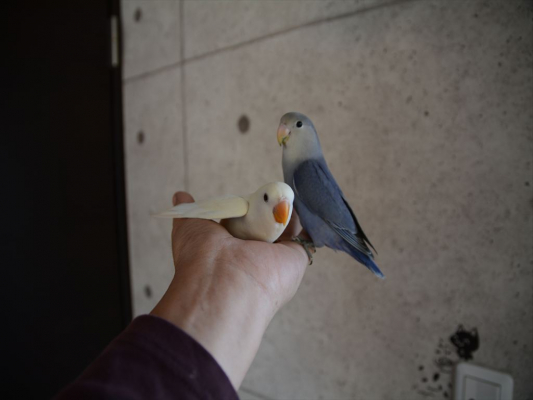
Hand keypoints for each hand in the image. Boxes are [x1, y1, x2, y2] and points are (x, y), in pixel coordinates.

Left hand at [151, 191, 309, 388]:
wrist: (224, 283)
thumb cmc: (201, 257)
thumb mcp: (189, 227)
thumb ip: (189, 210)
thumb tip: (180, 195)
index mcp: (230, 249)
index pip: (241, 224)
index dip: (245, 208)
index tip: (248, 196)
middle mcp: (253, 255)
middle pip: (266, 223)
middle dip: (268, 205)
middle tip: (269, 191)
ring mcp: (275, 258)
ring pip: (287, 226)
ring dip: (286, 209)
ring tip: (282, 192)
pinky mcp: (296, 259)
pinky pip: (306, 236)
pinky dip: (308, 220)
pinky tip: (303, 202)